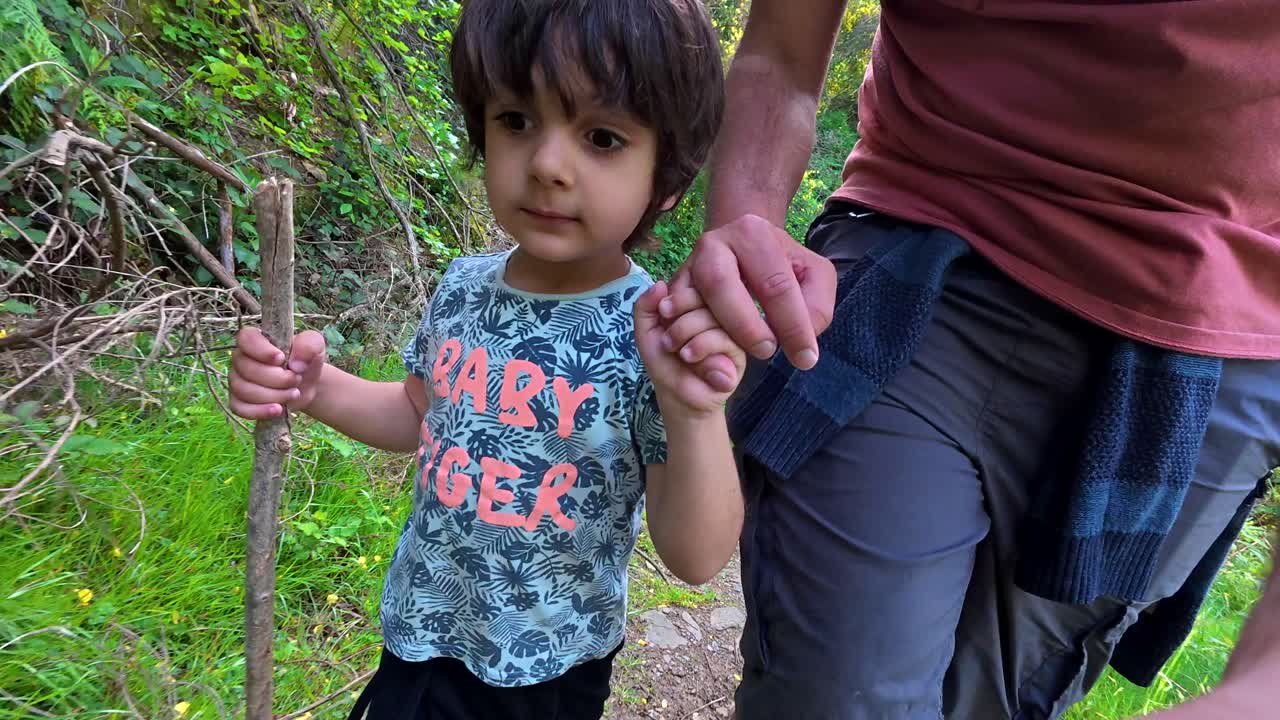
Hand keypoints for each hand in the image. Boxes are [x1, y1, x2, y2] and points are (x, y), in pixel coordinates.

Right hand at [228, 327, 326, 418]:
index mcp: (255, 340)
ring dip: (273, 395)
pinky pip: (239, 408)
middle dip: (277, 379)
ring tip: (294, 393)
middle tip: (296, 379)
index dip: (262, 351)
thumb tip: (295, 364)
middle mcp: (241, 358)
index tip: (282, 359)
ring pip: (244, 390)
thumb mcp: (315, 345)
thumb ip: (309, 345)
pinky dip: (260, 411)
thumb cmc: (305, 360)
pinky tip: (279, 410)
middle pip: (247, 369)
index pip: (246, 339)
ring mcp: (237, 380)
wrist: (306, 384)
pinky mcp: (239, 401)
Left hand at [635, 281, 745, 417]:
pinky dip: (702, 349)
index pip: (697, 279)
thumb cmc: (665, 362)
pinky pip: (725, 338)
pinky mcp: (740, 350)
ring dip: (688, 336)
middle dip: (681, 317)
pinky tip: (694, 363)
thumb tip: (660, 284)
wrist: (677, 396)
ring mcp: (731, 329)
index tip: (664, 311)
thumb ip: (645, 306)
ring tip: (680, 354)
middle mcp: (717, 312)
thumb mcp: (646, 332)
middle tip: (667, 339)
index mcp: (698, 303)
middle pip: (708, 293)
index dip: (680, 293)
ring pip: (714, 316)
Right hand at [662, 213, 835, 369]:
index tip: (805, 357)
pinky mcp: (674, 288)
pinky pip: (676, 316)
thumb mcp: (813, 276)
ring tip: (737, 358)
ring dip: (714, 335)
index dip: (792, 325)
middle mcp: (713, 243)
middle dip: (747, 327)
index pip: (775, 284)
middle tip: (768, 352)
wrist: (741, 249)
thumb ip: (816, 308)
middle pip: (721, 285)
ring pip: (692, 301)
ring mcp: (688, 264)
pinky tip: (705, 357)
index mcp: (753, 233)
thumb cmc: (782, 267)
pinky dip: (689, 340)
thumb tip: (799, 347)